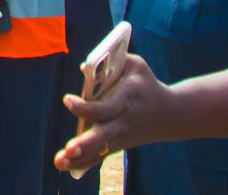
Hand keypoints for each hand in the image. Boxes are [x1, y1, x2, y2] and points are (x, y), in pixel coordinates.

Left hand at [54, 54, 174, 173]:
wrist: (169, 114)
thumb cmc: (146, 84)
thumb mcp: (136, 65)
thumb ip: (113, 61)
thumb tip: (82, 68)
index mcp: (127, 100)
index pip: (105, 108)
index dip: (86, 107)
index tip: (67, 100)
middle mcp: (123, 122)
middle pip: (104, 135)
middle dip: (86, 142)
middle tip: (69, 148)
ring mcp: (121, 137)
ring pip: (100, 150)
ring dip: (79, 158)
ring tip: (59, 162)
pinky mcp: (118, 145)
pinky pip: (100, 156)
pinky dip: (83, 163)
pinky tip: (65, 166)